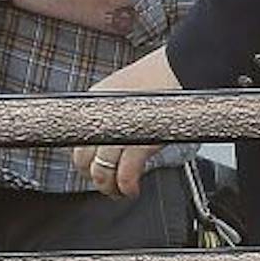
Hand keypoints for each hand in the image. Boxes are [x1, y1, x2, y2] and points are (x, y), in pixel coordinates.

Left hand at [72, 47, 182, 198]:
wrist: (180, 69)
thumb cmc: (159, 78)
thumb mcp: (121, 90)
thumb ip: (110, 112)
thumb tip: (107, 134)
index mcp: (95, 103)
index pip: (78, 142)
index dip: (86, 161)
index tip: (95, 167)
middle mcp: (102, 118)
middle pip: (84, 162)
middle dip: (95, 177)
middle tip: (108, 182)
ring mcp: (118, 131)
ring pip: (101, 173)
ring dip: (109, 188)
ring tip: (120, 191)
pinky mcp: (138, 143)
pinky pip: (125, 176)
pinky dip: (127, 188)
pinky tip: (132, 190)